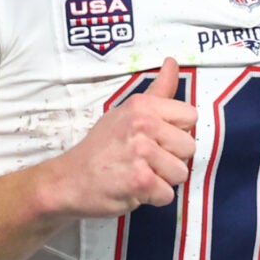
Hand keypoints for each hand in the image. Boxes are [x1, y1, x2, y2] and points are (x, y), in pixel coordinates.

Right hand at [41, 58, 196, 217]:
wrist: (68, 180)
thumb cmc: (100, 148)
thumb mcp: (126, 111)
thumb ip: (157, 91)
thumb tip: (173, 62)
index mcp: (143, 105)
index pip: (190, 116)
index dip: (176, 132)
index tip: (156, 138)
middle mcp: (143, 124)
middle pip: (189, 147)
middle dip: (171, 159)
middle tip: (144, 160)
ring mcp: (142, 153)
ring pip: (181, 173)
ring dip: (162, 180)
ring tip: (138, 173)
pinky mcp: (141, 180)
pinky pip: (168, 194)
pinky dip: (152, 198)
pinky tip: (133, 188)